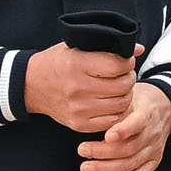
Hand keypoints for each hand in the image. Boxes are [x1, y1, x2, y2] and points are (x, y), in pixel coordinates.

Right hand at [25, 42, 141, 132]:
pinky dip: (118, 111)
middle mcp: (77, 88)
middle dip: (130, 78)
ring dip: (126, 95)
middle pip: (122, 87)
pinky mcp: (79, 124)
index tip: (126, 60)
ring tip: (120, 87)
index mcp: (76, 64)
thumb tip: (138, 49)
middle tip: (126, 73)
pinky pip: (111, 121)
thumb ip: (107, 46)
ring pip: (120, 105)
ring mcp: (78, 109)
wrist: (31, 85)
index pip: (116, 65)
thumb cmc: (57, 62)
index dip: (127, 62)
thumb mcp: (76, 46)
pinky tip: (113, 101)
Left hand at [78, 81, 170, 170]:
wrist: (165, 107)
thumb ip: (114, 105)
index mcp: (147, 112)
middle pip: (130, 147)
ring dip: (107, 169)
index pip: (137, 122)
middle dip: (103, 152)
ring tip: (86, 168)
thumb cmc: (139, 100)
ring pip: (131, 164)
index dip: (123, 130)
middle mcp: (152, 133)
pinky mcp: (154, 161)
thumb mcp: (129, 94)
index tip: (107, 136)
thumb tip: (90, 114)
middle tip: (82, 150)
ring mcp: (154, 149)